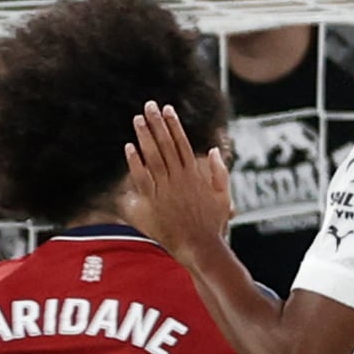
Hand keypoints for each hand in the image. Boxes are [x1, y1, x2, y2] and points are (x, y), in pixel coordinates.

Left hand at [123, 101, 234, 266]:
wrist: (200, 248)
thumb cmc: (212, 225)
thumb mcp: (224, 196)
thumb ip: (219, 172)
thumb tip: (213, 150)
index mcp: (194, 174)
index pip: (182, 143)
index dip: (173, 125)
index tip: (167, 109)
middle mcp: (179, 178)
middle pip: (166, 144)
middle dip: (157, 123)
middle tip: (149, 105)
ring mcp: (165, 190)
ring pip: (154, 157)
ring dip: (145, 136)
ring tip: (138, 119)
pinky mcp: (153, 203)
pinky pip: (142, 179)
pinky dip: (135, 163)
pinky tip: (129, 147)